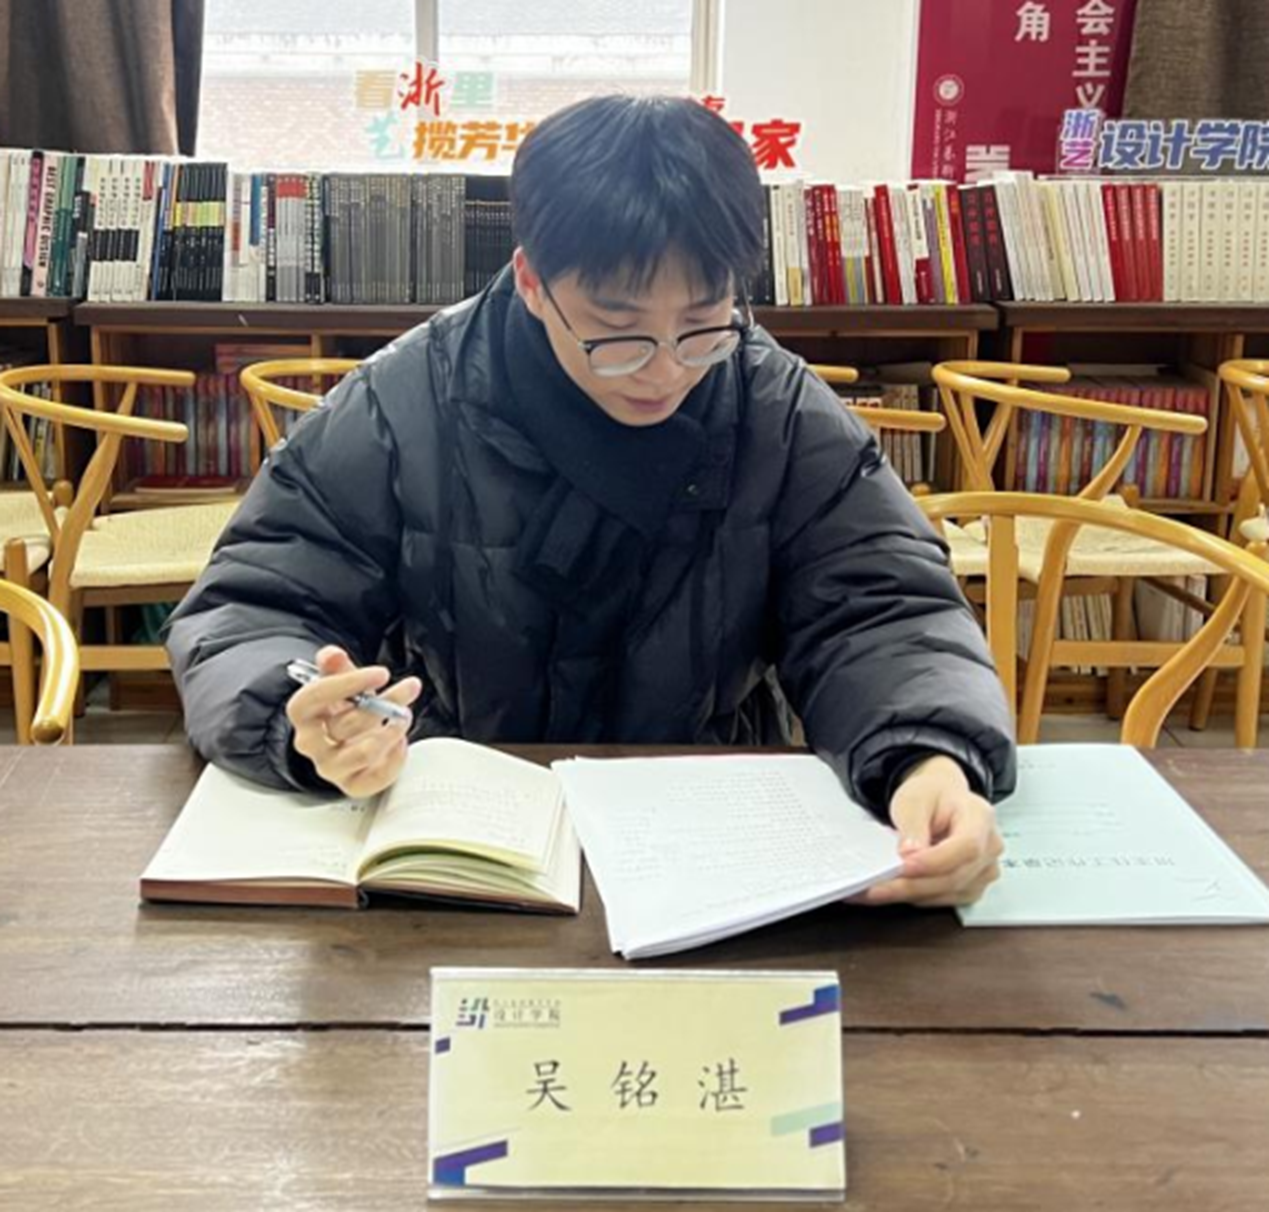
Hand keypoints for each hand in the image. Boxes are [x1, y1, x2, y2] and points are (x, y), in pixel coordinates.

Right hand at [286, 645, 421, 798]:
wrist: (346, 741)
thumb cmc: (343, 710)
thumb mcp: (340, 683)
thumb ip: (335, 666)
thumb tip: (332, 654)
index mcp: (304, 715)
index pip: (314, 697)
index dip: (348, 683)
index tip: (380, 673)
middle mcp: (312, 744)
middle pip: (346, 723)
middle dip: (385, 703)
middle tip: (409, 688)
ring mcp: (331, 767)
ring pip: (363, 752)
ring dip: (391, 731)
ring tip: (404, 716)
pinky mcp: (353, 784)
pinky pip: (376, 777)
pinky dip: (394, 759)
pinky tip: (400, 742)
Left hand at [852, 755, 1003, 907]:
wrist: (941, 799)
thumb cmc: (932, 796)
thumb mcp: (915, 799)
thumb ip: (913, 825)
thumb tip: (909, 854)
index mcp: (981, 818)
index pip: (965, 847)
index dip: (934, 861)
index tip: (903, 866)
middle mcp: (990, 848)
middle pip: (954, 876)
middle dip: (910, 885)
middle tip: (875, 886)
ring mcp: (983, 871)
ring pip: (946, 893)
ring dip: (907, 894)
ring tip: (874, 890)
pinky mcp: (970, 887)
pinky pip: (942, 899)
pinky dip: (914, 897)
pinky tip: (891, 891)